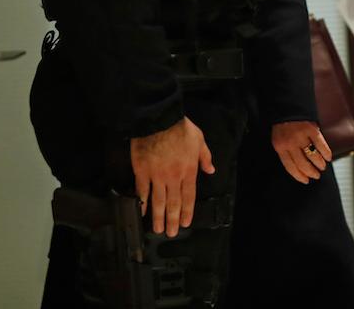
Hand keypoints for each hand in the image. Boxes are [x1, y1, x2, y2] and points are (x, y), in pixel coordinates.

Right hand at [130, 117, 214, 236]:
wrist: (159, 120)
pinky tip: (142, 213)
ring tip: (157, 229)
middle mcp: (173, 176)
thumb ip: (205, 157)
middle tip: (170, 233)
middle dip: (172, 219)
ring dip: (158, 216)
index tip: (185, 223)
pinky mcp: (142, 171)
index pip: (189, 195)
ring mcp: (156, 176)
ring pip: (158, 201)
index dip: (187, 211)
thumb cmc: (181, 129)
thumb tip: (211, 170)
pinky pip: (142, 191)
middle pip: (173, 202)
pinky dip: (142, 203)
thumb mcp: (199, 140)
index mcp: (189, 169)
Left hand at [272, 122, 332, 183]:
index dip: (299, 175)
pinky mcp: (311, 129)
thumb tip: (297, 165)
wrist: (287, 104)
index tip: (306, 180)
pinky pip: (320, 144)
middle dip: (310, 172)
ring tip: (322, 167)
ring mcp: (301, 136)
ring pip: (312, 156)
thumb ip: (285, 150)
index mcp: (279, 147)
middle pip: (302, 163)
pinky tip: (328, 157)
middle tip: (316, 176)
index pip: (290, 166)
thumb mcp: (278, 138)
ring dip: (319, 164)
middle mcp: (290, 143)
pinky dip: (326, 152)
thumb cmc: (283, 123)